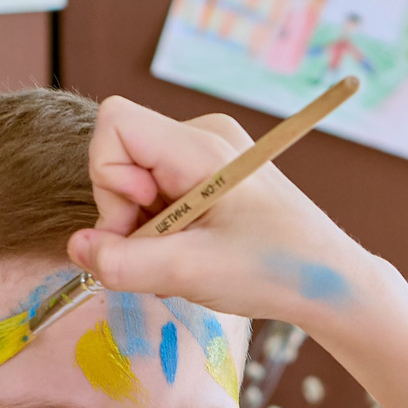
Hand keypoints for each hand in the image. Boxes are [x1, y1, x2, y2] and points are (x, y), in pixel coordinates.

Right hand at [71, 95, 387, 326]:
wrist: (330, 282)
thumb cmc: (274, 270)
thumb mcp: (191, 272)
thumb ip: (123, 263)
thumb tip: (76, 248)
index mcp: (201, 145)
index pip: (115, 125)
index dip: (109, 178)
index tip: (142, 221)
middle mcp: (202, 137)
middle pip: (121, 158)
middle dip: (126, 214)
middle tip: (163, 255)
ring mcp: (207, 155)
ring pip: (136, 181)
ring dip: (144, 229)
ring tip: (184, 260)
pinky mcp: (211, 177)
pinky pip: (158, 193)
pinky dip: (161, 230)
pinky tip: (192, 254)